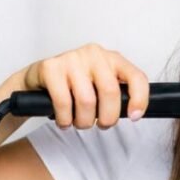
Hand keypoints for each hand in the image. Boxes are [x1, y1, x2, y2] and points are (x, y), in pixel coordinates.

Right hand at [21, 42, 149, 129]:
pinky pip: (64, 102)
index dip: (139, 99)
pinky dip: (65, 119)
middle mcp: (94, 54)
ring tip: (79, 122)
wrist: (39, 78)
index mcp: (112, 59)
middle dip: (107, 117)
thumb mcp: (100, 85)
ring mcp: (72, 59)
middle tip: (101, 125)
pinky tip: (64, 120)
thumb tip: (133, 113)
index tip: (134, 116)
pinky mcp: (51, 67)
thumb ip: (117, 94)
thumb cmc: (74, 85)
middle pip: (110, 92)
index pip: (136, 77)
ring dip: (84, 121)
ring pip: (87, 101)